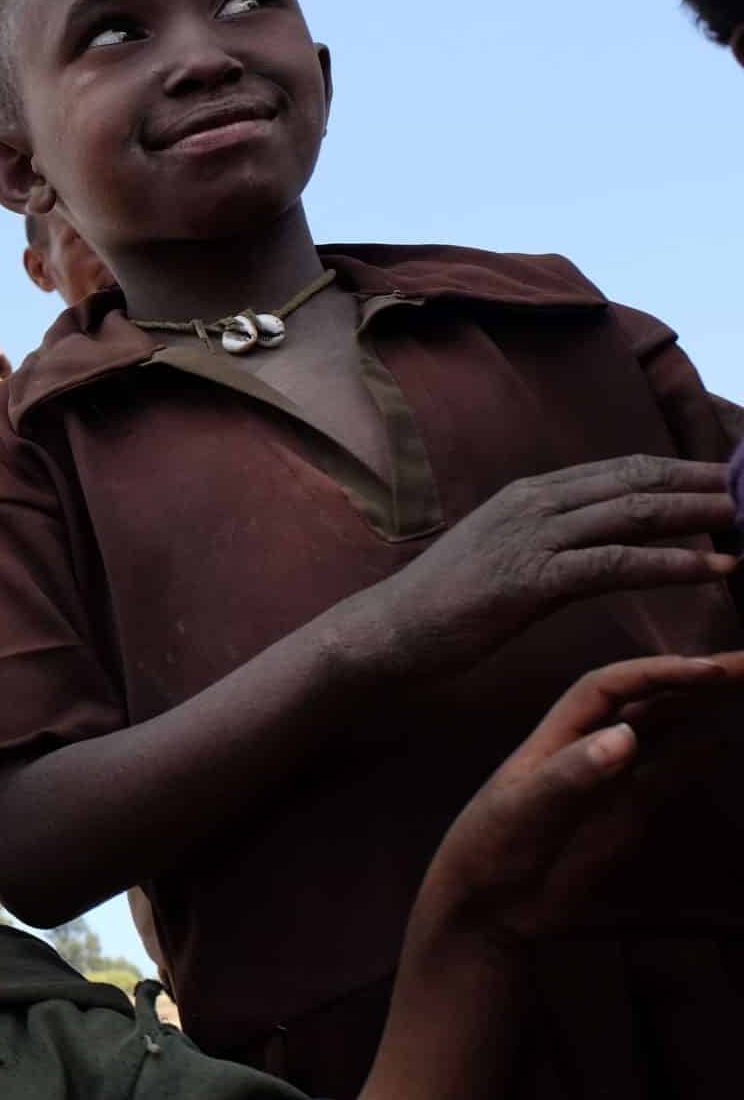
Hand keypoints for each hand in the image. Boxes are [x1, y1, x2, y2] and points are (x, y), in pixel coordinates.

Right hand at [362, 456, 737, 679]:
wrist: (388, 630)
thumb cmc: (443, 604)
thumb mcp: (500, 556)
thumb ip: (546, 539)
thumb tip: (591, 541)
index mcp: (527, 494)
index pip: (620, 469)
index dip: (679, 469)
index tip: (726, 475)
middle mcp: (533, 503)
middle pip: (637, 480)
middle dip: (702, 481)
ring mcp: (532, 537)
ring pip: (635, 514)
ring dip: (700, 514)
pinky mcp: (532, 578)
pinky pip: (617, 563)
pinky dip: (672, 563)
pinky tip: (714, 568)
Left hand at [421, 652, 743, 945]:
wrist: (488, 907)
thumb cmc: (490, 850)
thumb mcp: (523, 813)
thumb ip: (570, 776)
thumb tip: (624, 736)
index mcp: (556, 737)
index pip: (610, 688)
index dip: (658, 672)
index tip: (709, 670)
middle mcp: (588, 748)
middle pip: (646, 700)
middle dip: (693, 677)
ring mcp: (611, 779)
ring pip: (662, 731)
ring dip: (700, 707)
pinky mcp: (626, 813)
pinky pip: (667, 774)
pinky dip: (695, 756)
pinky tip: (722, 741)